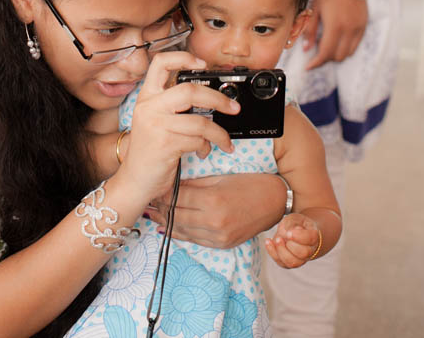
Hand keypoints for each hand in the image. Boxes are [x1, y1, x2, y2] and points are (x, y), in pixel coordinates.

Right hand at [119, 52, 238, 202]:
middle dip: (218, 99)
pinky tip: (203, 151)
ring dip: (219, 133)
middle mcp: (149, 107)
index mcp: (146, 96)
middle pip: (190, 90)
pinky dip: (206, 147)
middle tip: (233, 107)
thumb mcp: (153, 120)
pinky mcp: (165, 144)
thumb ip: (171, 105)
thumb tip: (206, 95)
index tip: (202, 63)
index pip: (160, 63)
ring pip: (200, 121)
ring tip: (224, 141)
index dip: (183, 57)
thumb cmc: (149, 150)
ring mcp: (156, 125)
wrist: (134, 180)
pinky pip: (198, 140)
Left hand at [144, 173, 286, 248]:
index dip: (164, 192)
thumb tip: (174, 185)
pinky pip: (194, 240)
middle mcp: (214, 221)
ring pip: (182, 230)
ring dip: (165, 222)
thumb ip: (197, 183)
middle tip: (149, 200)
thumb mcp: (221, 177)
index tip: (155, 187)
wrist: (275, 202)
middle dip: (160, 207)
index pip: (178, 196)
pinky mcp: (222, 245)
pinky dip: (179, 233)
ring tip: (153, 213)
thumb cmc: (250, 183)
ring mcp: (218, 236)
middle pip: (176, 215)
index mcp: (213, 200)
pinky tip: (168, 227)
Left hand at [265, 214, 320, 267]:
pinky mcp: (288, 263)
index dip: (299, 236)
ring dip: (281, 251)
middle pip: (304, 253)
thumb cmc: (296, 223)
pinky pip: (281, 263)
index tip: (289, 232)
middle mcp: (309, 250)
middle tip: (280, 237)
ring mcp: (299, 259)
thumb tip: (292, 231)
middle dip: (290, 246)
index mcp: (313, 236)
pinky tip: (268, 241)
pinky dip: (273, 252)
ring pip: (293, 262)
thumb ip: (293, 223)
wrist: (294, 232)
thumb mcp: (294, 218)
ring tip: (275, 239)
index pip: (310, 239)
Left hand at [303, 0, 367, 69]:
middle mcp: (349, 30)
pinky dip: (346, 47)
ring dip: (336, 54)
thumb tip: (306, 48)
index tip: (308, 66)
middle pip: (338, 57)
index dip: (316, 63)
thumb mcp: (314, 8)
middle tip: (315, 54)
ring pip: (348, 53)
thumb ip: (310, 30)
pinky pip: (356, 44)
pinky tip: (337, 40)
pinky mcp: (364, 24)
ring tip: (326, 46)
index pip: (325, 54)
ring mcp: (358, 28)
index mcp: (334, 26)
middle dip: (325, 59)